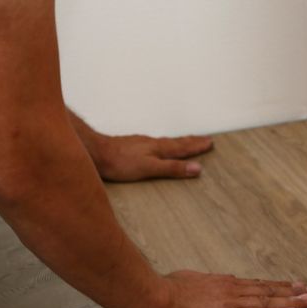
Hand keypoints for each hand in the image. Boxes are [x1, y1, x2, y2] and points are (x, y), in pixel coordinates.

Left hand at [94, 134, 213, 182]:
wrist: (96, 153)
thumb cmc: (120, 163)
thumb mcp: (150, 168)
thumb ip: (173, 168)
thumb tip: (196, 168)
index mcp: (159, 149)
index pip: (183, 147)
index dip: (197, 146)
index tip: (210, 143)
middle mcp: (152, 144)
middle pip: (177, 142)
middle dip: (192, 141)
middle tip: (205, 139)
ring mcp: (142, 144)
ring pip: (166, 142)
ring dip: (180, 141)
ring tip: (187, 141)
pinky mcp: (133, 146)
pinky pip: (155, 144)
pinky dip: (165, 144)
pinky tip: (159, 146)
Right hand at [144, 271, 306, 307]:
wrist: (155, 298)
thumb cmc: (163, 292)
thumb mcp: (183, 283)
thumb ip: (196, 287)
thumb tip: (197, 288)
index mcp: (221, 284)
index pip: (255, 285)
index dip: (276, 286)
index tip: (293, 285)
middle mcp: (231, 289)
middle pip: (269, 290)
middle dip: (294, 291)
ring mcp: (232, 302)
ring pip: (269, 300)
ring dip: (293, 300)